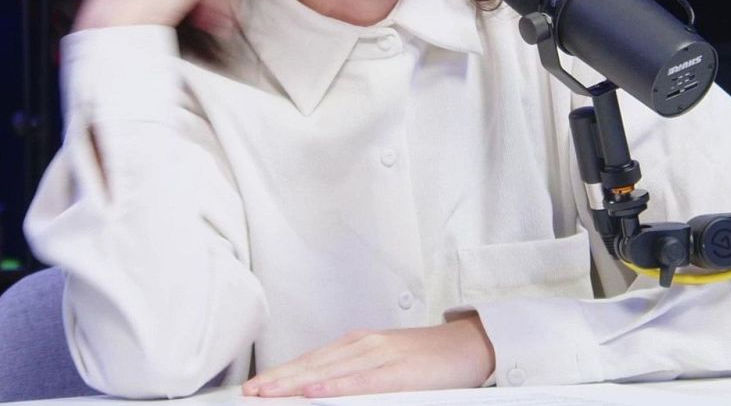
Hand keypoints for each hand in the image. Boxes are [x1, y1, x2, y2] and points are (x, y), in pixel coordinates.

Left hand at [243, 315, 494, 396]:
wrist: (472, 345)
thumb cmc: (432, 358)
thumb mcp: (388, 361)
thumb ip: (357, 373)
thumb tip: (321, 389)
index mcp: (361, 344)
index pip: (311, 360)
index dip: (281, 373)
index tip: (256, 386)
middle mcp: (367, 346)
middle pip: (313, 365)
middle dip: (278, 380)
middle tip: (249, 393)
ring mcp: (383, 356)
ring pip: (329, 372)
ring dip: (294, 384)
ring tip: (267, 394)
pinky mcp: (401, 372)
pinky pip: (362, 381)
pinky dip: (335, 386)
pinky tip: (314, 392)